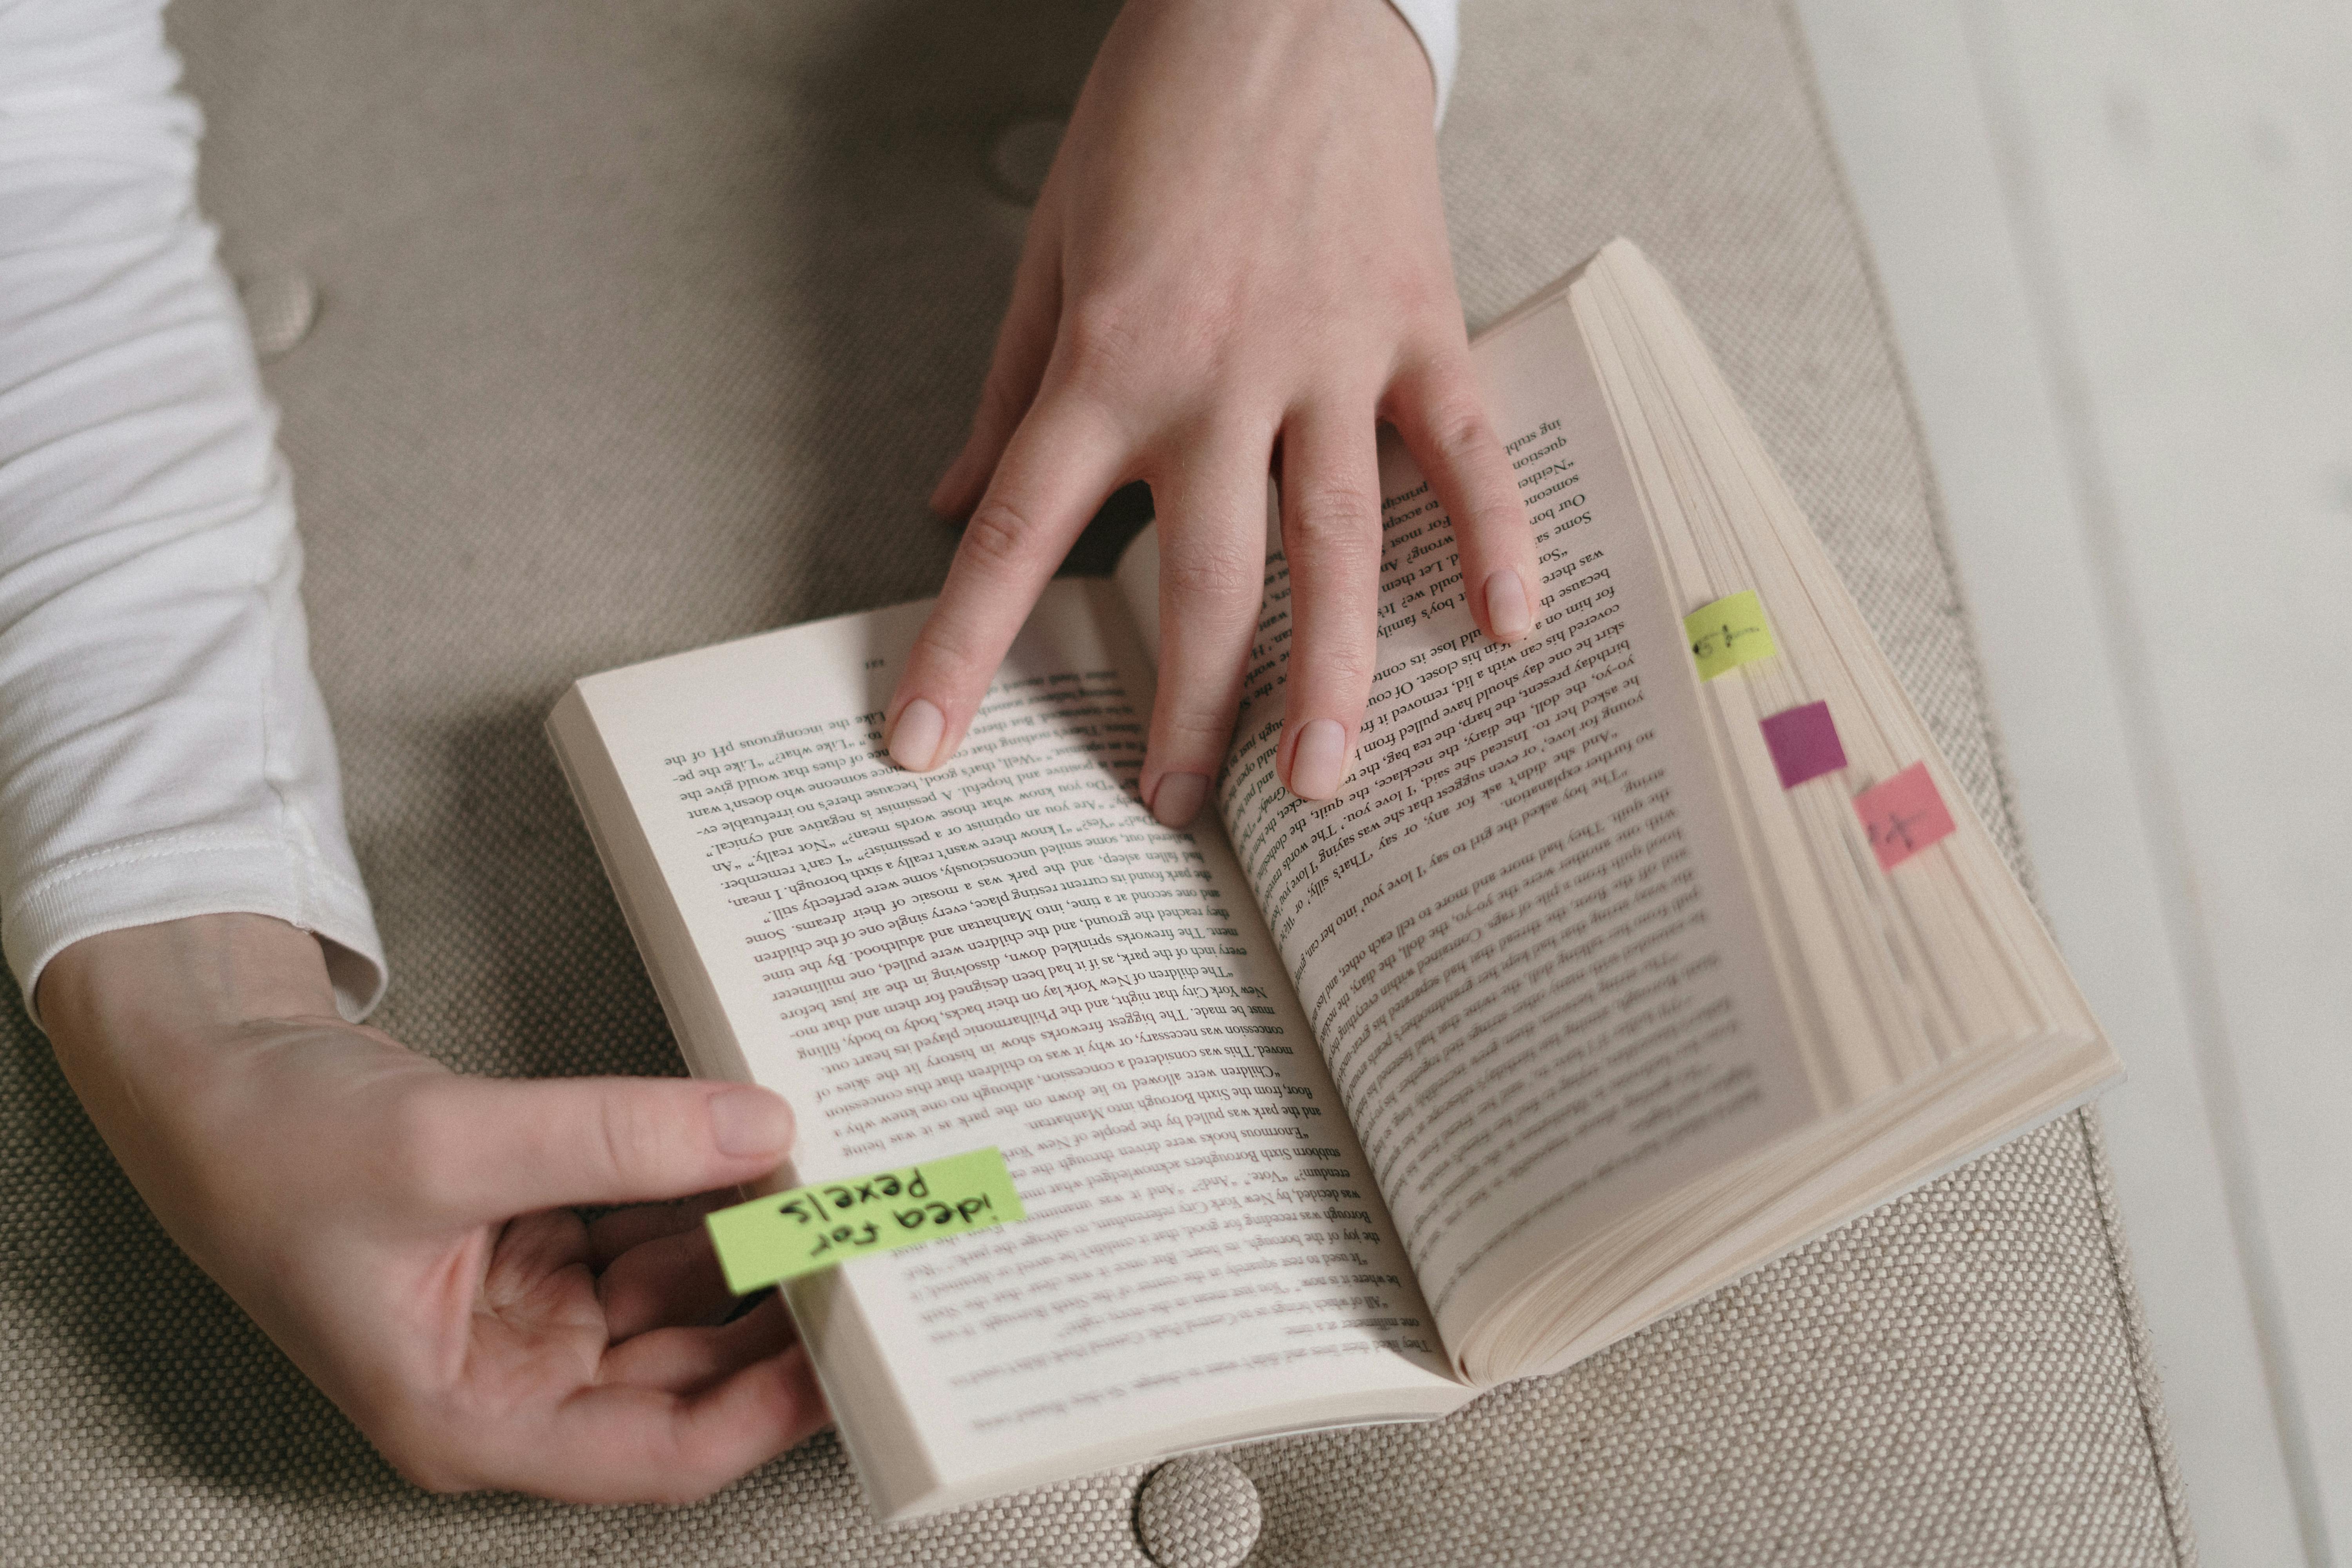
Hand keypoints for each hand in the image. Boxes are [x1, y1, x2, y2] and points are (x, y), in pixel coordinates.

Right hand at [41, 914, 825, 1503]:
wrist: (212, 1072)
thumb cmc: (278, 1146)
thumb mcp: (452, 1144)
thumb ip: (613, 1139)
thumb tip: (758, 1127)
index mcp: (472, 1418)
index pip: (661, 1450)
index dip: (768, 1409)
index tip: (854, 1353)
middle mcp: (511, 1382)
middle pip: (686, 1373)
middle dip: (778, 1309)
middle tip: (873, 1245)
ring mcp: (530, 1314)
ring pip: (677, 1295)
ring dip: (749, 1239)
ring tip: (838, 1188)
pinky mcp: (539, 1246)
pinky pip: (648, 1231)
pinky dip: (702, 1191)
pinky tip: (762, 1148)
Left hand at [887, 0, 1533, 823]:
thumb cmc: (1155, 117)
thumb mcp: (1049, 250)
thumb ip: (1007, 391)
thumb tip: (952, 502)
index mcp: (1111, 361)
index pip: (1022, 534)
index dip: (966, 648)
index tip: (925, 747)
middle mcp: (1219, 378)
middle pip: (1200, 579)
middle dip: (1181, 708)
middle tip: (1172, 810)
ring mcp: (1332, 358)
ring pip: (1337, 545)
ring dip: (1331, 677)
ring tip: (1320, 784)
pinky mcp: (1419, 324)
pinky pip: (1464, 450)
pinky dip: (1493, 538)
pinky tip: (1507, 632)